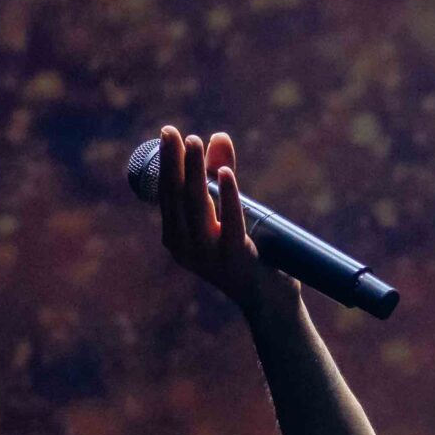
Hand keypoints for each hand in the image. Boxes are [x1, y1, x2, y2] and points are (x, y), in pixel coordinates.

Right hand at [154, 125, 299, 321]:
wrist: (268, 303)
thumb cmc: (248, 255)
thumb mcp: (228, 213)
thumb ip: (220, 175)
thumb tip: (218, 136)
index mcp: (176, 239)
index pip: (167, 195)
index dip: (166, 163)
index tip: (168, 134)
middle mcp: (186, 248)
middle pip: (177, 196)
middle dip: (174, 161)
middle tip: (173, 131)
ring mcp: (208, 255)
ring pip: (197, 205)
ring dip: (194, 171)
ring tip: (195, 142)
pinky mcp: (236, 257)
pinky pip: (230, 221)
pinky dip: (227, 195)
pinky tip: (225, 173)